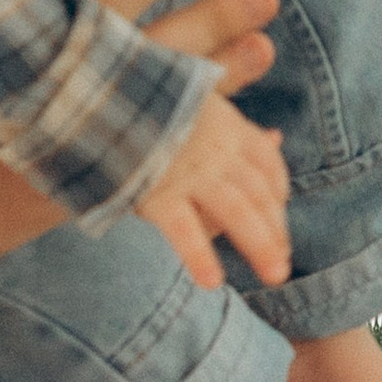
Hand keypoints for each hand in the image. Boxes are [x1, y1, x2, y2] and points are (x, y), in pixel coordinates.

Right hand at [0, 0, 284, 369]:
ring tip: (262, 59)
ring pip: (156, 123)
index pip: (100, 5)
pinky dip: (181, 152)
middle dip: (212, 26)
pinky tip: (215, 139)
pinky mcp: (50, 211)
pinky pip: (138, 175)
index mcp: (11, 70)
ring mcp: (56, 170)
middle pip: (149, 61)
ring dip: (213, 90)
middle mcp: (49, 121)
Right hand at [135, 93, 291, 292]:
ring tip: (274, 276)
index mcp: (228, 126)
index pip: (267, 165)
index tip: (277, 220)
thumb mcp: (200, 100)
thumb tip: (277, 138)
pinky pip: (185, 231)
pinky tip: (211, 282)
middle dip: (275, 232)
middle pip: (258, 194)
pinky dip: (200, 256)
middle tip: (281, 269)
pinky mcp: (158, 194)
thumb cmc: (147, 103)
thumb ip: (238, 120)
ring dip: (260, 245)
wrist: (99, 99)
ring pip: (237, 212)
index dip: (278, 195)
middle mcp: (217, 150)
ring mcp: (190, 173)